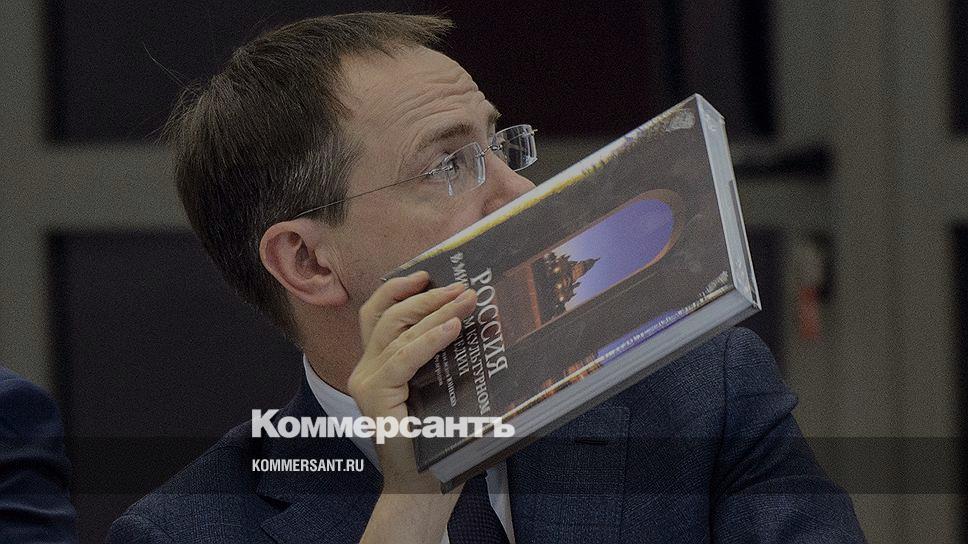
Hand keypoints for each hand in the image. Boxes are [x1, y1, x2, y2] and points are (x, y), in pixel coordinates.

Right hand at [348, 270, 476, 492]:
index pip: (379, 314)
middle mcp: (365, 369)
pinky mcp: (374, 396)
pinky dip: (430, 338)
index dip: (400, 288)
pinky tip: (454, 327)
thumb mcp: (442, 385)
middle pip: (388, 316)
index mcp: (377, 364)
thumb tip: (474, 317)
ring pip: (397, 332)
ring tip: (468, 300)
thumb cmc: (439, 437)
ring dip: (436, 312)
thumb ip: (444, 355)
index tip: (428, 274)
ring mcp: (366, 381)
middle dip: (427, 297)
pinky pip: (404, 357)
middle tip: (464, 287)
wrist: (424, 485)